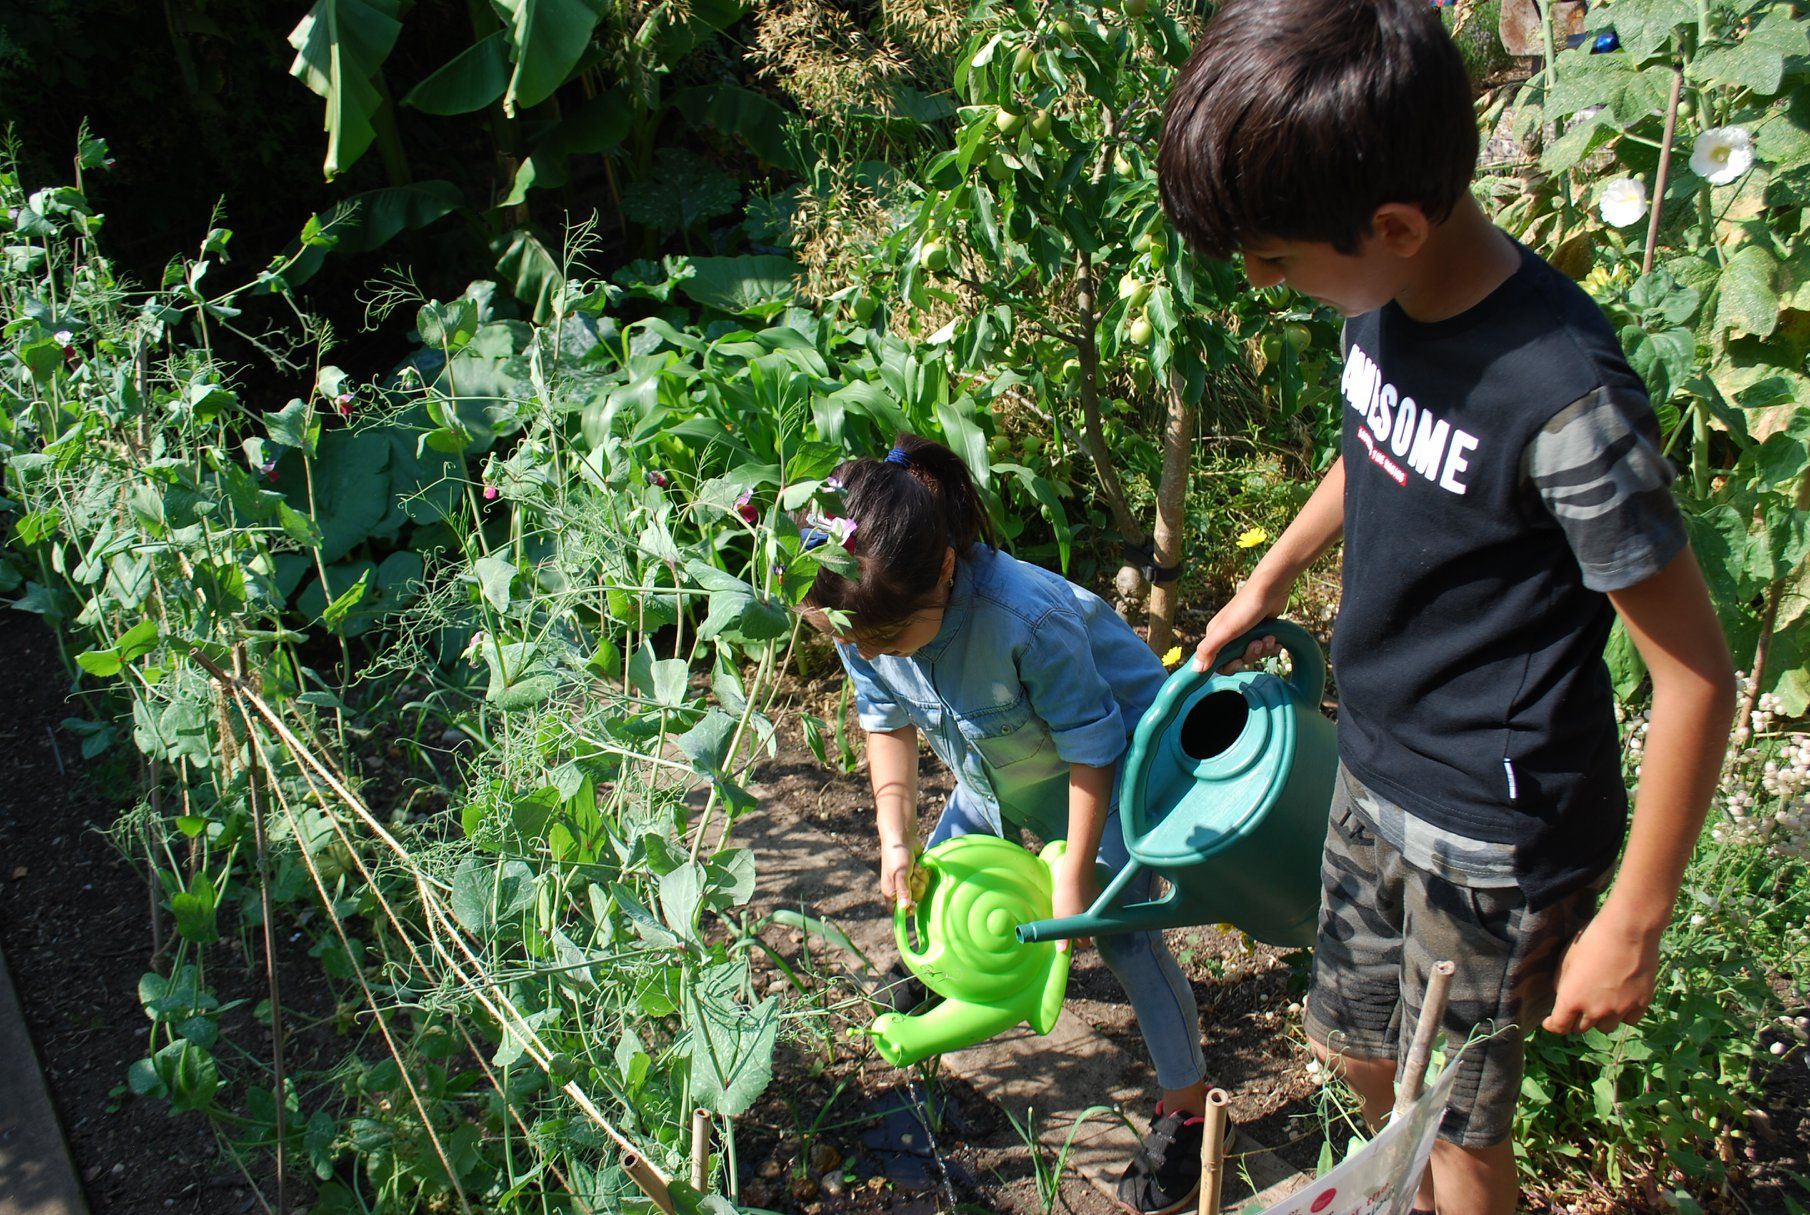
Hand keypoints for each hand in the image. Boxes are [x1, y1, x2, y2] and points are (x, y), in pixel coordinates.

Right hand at [880, 841, 923, 910]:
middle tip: (912, 876)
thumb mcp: (900, 874)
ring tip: (915, 867)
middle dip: (917, 887)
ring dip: (921, 877)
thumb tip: (904, 908)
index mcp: (891, 892)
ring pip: (922, 889)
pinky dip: (924, 872)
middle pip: (914, 899)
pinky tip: (920, 864)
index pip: (897, 910)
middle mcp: (899, 888)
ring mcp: (909, 881)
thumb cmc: (897, 856)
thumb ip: (903, 891)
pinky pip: (925, 880)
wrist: (902, 837)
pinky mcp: (917, 874)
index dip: (906, 911)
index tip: (913, 905)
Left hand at [1051, 858, 1099, 953]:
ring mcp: (1098, 908)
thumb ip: (1062, 935)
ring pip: (1092, 919)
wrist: (1078, 874)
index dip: (1075, 942)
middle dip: (1081, 930)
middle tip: (1070, 922)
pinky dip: (1088, 905)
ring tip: (1073, 907)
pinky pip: (1094, 906)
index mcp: (1085, 928)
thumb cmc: (1067, 896)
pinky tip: (1079, 897)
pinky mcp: (1100, 896)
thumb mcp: (1060, 916)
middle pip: (1089, 932)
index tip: (1068, 935)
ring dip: (1085, 916)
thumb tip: (1062, 951)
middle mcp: (1096, 922)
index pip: (1083, 944)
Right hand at [1192, 578, 1290, 673]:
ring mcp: (1246, 634)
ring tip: (1268, 637)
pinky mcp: (1260, 632)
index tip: (1239, 661)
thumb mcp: (1225, 630)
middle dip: (1250, 655)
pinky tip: (1275, 639)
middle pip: (1238, 660)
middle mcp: (1229, 636)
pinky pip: (1265, 649)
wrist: (1271, 589)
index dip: (1230, 666)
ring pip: (1253, 655)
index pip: (1218, 663)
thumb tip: (1195, 669)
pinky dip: (1272, 646)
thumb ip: (1208, 649)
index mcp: (1216, 636)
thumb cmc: (1246, 607)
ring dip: (1263, 649)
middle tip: (1257, 644)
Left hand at [1542, 902, 1663, 1034]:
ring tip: (1601, 1002)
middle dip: (1575, 1019)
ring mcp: (1619, 1010)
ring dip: (1600, 1019)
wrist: (1627, 931)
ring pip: (1605, 1027)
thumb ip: (1562, 984)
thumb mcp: (1565, 960)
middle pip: (1581, 1029)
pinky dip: (1623, 1014)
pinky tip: (1622, 1000)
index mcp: (1571, 999)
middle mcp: (1595, 1010)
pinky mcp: (1640, 1005)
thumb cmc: (1591, 940)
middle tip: (1577, 1007)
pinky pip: (1629, 1020)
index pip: (1558, 1027)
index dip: (1552, 1025)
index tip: (1550, 1022)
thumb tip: (1563, 997)